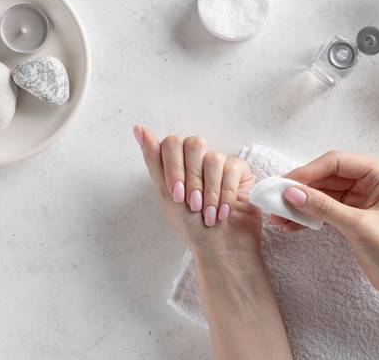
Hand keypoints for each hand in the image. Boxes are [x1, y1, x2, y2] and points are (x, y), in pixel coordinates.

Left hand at [135, 125, 292, 358]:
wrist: (219, 249)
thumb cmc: (191, 226)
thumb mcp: (165, 194)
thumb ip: (153, 160)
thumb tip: (138, 128)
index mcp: (178, 162)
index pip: (171, 143)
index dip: (173, 167)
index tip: (176, 195)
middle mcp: (198, 160)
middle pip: (194, 144)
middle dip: (192, 179)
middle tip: (192, 205)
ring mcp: (220, 164)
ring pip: (213, 158)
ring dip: (209, 192)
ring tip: (209, 215)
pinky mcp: (240, 172)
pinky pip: (232, 168)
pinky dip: (226, 194)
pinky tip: (224, 212)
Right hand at [272, 151, 378, 301]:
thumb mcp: (357, 226)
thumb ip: (322, 207)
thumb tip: (290, 192)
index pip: (335, 162)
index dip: (307, 172)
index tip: (284, 184)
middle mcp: (368, 180)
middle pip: (325, 177)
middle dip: (300, 190)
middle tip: (275, 200)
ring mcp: (359, 197)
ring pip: (321, 193)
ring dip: (299, 205)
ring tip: (278, 217)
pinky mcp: (351, 214)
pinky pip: (323, 209)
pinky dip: (307, 216)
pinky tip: (290, 225)